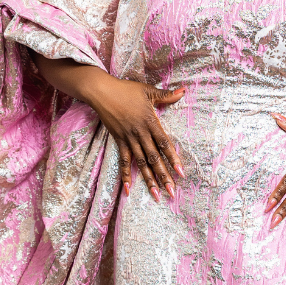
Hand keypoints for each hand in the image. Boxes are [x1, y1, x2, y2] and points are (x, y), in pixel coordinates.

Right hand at [82, 69, 184, 200]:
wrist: (102, 92)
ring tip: (156, 195)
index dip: (173, 159)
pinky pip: (124, 161)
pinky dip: (126, 175)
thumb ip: (166, 95)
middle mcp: (140, 134)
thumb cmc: (126, 90)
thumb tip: (183, 90)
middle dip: (164, 176)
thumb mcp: (148, 91)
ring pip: (141, 163)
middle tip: (172, 192)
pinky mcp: (119, 141)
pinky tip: (128, 189)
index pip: (164, 144)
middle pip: (154, 158)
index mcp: (150, 122)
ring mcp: (129, 139)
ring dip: (149, 180)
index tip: (181, 173)